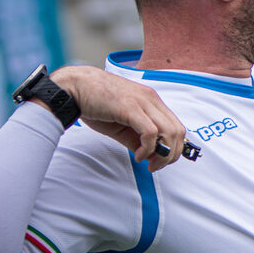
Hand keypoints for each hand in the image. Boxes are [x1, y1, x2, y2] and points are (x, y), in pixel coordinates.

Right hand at [47, 66, 187, 171]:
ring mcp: (142, 102)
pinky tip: (138, 155)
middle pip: (177, 131)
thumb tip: (148, 154)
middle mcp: (151, 100)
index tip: (161, 161)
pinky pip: (150, 132)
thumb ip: (136, 138)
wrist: (75, 86)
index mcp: (152, 101)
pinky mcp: (130, 108)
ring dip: (162, 154)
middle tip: (156, 166)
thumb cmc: (96, 103)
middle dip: (171, 154)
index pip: (177, 126)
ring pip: (168, 131)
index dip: (174, 147)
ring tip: (148, 163)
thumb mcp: (122, 123)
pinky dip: (148, 148)